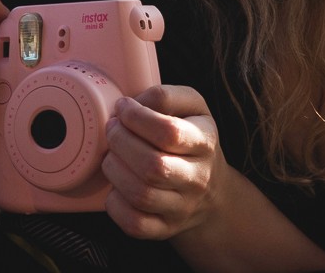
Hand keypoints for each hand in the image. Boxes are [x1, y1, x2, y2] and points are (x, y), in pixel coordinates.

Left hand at [102, 84, 224, 240]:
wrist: (212, 191)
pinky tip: (116, 186)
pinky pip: (135, 224)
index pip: (169, 132)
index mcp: (205, 142)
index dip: (137, 117)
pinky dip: (116, 204)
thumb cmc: (193, 141)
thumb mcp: (193, 107)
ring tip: (112, 155)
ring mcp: (182, 208)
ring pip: (141, 194)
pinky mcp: (165, 229)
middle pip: (153, 166)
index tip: (123, 107)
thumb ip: (166, 96)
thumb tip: (134, 104)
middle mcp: (197, 178)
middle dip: (120, 142)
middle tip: (112, 129)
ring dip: (114, 170)